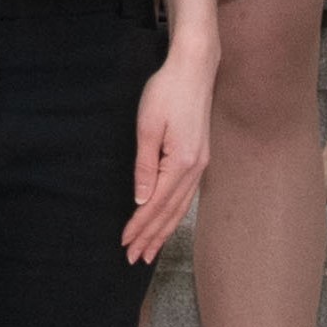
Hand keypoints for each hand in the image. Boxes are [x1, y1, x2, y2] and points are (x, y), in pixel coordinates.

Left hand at [125, 30, 214, 266]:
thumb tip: (141, 200)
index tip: (125, 244)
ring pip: (180, 208)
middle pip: (170, 213)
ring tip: (150, 251)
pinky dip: (174, 215)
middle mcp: (195, 169)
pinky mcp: (200, 158)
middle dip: (151, 237)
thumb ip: (145, 166)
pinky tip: (167, 222)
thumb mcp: (148, 126)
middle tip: (134, 259)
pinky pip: (185, 196)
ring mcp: (200, 164)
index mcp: (181, 162)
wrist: (195, 68)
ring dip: (164, 231)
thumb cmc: (167, 91)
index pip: (155, 204)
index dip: (139, 226)